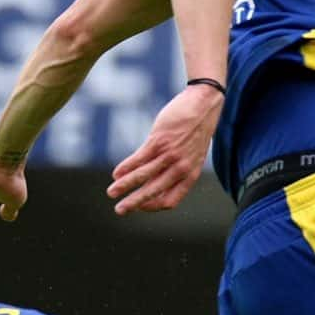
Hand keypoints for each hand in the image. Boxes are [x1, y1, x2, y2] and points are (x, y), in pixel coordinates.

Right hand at [107, 83, 223, 213]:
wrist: (204, 104)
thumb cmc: (197, 130)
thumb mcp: (193, 156)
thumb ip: (178, 171)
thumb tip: (155, 182)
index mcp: (190, 175)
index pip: (170, 201)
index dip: (152, 207)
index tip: (139, 207)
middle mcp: (180, 168)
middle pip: (153, 192)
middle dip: (134, 203)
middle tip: (119, 210)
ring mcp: (170, 154)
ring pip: (143, 176)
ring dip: (124, 185)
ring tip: (111, 192)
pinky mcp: (159, 141)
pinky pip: (139, 158)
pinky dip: (126, 167)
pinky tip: (116, 173)